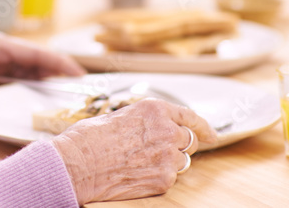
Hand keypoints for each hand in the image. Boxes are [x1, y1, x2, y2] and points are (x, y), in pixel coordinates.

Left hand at [0, 29, 84, 96]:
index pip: (30, 52)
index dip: (55, 61)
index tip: (76, 72)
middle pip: (32, 60)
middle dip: (56, 70)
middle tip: (81, 86)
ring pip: (24, 69)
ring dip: (44, 78)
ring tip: (66, 91)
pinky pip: (12, 77)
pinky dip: (27, 83)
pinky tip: (37, 93)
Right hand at [51, 98, 216, 203]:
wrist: (77, 164)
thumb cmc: (88, 139)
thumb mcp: (118, 116)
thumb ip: (142, 122)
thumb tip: (149, 129)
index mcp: (154, 109)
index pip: (189, 116)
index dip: (203, 127)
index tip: (211, 134)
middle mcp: (166, 130)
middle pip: (189, 140)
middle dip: (181, 146)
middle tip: (165, 152)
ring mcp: (167, 156)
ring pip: (180, 162)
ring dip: (168, 163)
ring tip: (141, 163)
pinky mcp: (163, 179)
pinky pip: (170, 179)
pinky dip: (158, 178)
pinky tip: (137, 174)